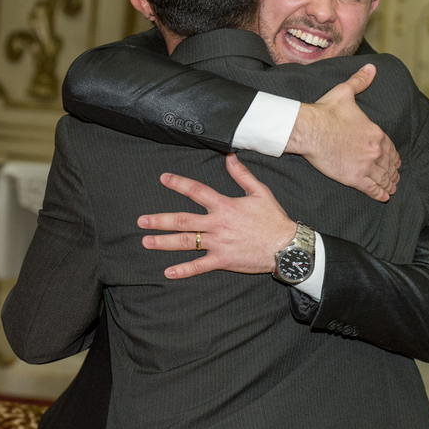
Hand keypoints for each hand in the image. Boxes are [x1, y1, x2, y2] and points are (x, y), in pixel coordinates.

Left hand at [138, 156, 297, 279]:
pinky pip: (199, 265)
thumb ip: (242, 175)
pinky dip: (184, 270)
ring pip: (185, 242)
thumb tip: (230, 157)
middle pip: (182, 220)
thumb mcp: (260, 191)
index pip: (196, 191)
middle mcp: (217, 224)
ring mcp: (218, 243)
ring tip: (146, 241)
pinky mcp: (223, 260)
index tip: (164, 179)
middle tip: (141, 220)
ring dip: (163, 242)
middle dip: (160, 220)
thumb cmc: (274, 219)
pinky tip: (168, 272)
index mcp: (225, 205)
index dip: (178, 183)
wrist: (287, 246)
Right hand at [286, 64, 399, 201]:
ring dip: (389, 183)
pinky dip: (380, 194)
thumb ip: (360, 82)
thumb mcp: (345, 93)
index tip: (394, 161)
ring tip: (391, 188)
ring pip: (382, 178)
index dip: (393, 156)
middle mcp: (375, 150)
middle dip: (392, 172)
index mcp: (375, 132)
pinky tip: (383, 197)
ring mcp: (366, 165)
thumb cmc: (325, 111)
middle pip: (389, 164)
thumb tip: (371, 68)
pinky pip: (372, 188)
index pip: (391, 148)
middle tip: (394, 177)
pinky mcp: (354, 177)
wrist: (310, 129)